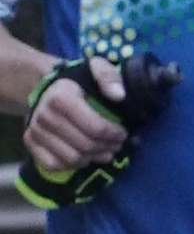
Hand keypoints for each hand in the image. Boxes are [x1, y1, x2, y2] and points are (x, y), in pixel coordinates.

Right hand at [21, 56, 130, 179]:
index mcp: (61, 98)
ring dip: (93, 158)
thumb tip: (119, 95)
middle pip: (85, 146)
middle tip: (117, 144)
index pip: (95, 128)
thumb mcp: (96, 68)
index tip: (123, 133)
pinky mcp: (30, 142)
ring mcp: (35, 131)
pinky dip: (72, 165)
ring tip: (104, 151)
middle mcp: (44, 116)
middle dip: (107, 147)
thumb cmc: (77, 81)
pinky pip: (54, 165)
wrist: (47, 87)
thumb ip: (109, 76)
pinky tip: (84, 157)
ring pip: (72, 159)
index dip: (115, 134)